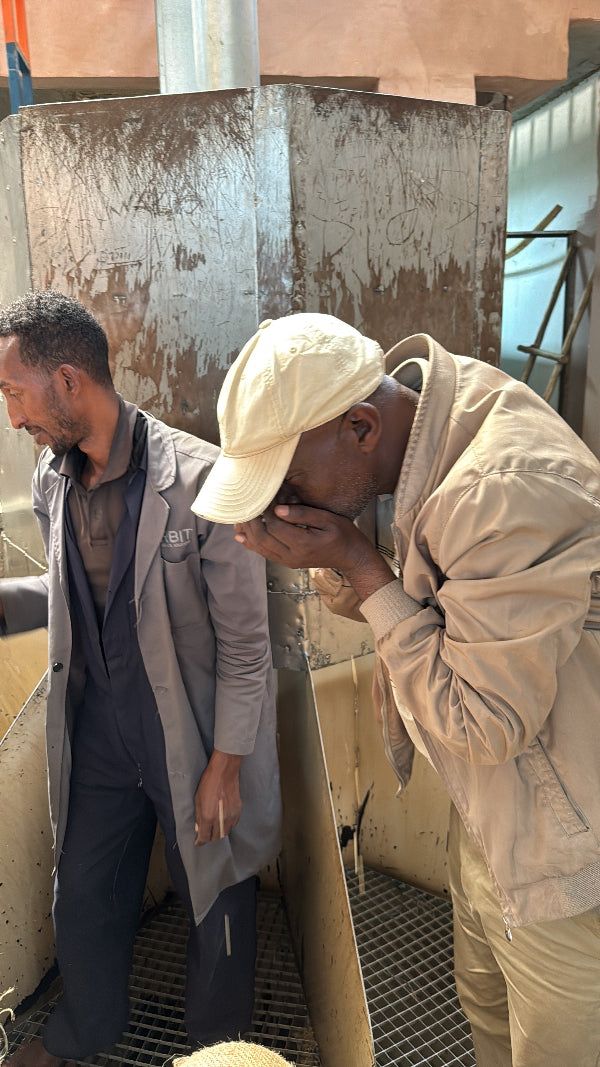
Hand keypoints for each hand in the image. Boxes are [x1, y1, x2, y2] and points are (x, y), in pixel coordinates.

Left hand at [194, 750, 242, 846]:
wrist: (224, 771)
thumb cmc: (208, 783)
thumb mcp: (198, 799)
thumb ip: (198, 816)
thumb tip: (198, 828)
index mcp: (208, 817)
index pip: (205, 837)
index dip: (200, 841)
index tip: (198, 842)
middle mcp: (221, 819)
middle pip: (216, 837)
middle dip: (209, 837)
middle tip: (205, 834)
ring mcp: (231, 815)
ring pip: (225, 832)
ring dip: (219, 832)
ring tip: (214, 828)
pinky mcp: (238, 811)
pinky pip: (233, 824)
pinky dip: (227, 825)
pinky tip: (223, 820)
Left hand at [235, 503, 395, 601]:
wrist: (351, 557)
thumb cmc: (343, 535)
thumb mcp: (328, 519)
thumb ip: (302, 514)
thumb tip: (277, 509)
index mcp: (303, 544)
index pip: (274, 525)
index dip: (265, 509)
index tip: (262, 494)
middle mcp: (292, 556)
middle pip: (262, 537)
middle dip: (251, 520)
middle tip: (245, 502)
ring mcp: (288, 561)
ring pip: (260, 547)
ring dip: (248, 531)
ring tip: (240, 515)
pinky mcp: (287, 562)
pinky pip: (265, 553)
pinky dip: (252, 544)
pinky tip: (242, 535)